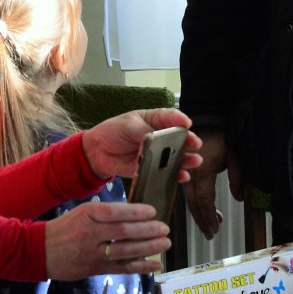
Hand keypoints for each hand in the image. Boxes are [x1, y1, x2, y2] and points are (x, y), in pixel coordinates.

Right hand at [45, 199, 169, 278]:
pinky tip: (156, 264)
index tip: (152, 211)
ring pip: (126, 251)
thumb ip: (106, 213)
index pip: (116, 212)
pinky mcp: (96, 269)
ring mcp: (93, 253)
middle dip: (148, 230)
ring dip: (149, 247)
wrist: (41, 250)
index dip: (136, 212)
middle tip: (164, 228)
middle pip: (124, 232)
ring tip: (165, 243)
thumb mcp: (82, 212)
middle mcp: (91, 234)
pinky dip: (142, 266)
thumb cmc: (66, 228)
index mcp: (88, 215)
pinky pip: (122, 268)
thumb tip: (137, 214)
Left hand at [80, 108, 199, 180]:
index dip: (179, 119)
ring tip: (195, 161)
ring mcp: (157, 153)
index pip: (170, 117)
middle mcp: (159, 136)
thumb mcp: (128, 125)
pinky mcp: (151, 168)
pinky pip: (165, 171)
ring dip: (186, 159)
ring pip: (175, 156)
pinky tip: (183, 176)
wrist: (96, 152)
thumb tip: (160, 139)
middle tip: (195, 145)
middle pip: (178, 138)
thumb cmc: (113, 131)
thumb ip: (145, 131)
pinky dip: (175, 175)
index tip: (187, 124)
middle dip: (188, 141)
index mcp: (154, 120)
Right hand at [181, 128, 242, 239]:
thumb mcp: (235, 156)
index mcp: (203, 171)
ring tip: (211, 225)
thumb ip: (238, 177)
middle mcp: (191, 174)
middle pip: (193, 204)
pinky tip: (206, 210)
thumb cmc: (221, 136)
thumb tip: (239, 198)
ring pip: (189, 200)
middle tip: (211, 234)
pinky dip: (196, 203)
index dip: (209, 216)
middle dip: (202, 220)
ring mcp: (185, 173)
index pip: (205, 200)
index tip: (215, 229)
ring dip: (199, 214)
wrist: (206, 120)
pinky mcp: (184, 172)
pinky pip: (188, 192)